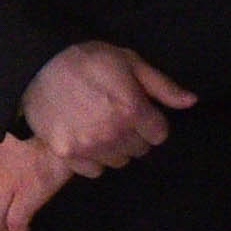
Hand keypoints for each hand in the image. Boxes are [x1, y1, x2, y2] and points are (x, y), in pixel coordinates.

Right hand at [19, 39, 194, 174]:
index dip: (150, 121)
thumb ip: (162, 86)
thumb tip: (192, 102)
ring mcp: (90, 146)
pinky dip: (93, 159)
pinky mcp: (68, 154)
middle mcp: (114, 133)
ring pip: (118, 161)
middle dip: (133, 135)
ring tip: (99, 127)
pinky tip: (84, 138)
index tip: (137, 111)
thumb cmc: (88, 59)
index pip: (159, 134)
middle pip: (139, 150)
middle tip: (116, 116)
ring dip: (114, 148)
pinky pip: (94, 170)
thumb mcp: (130, 62)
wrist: (38, 64)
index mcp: (133, 109)